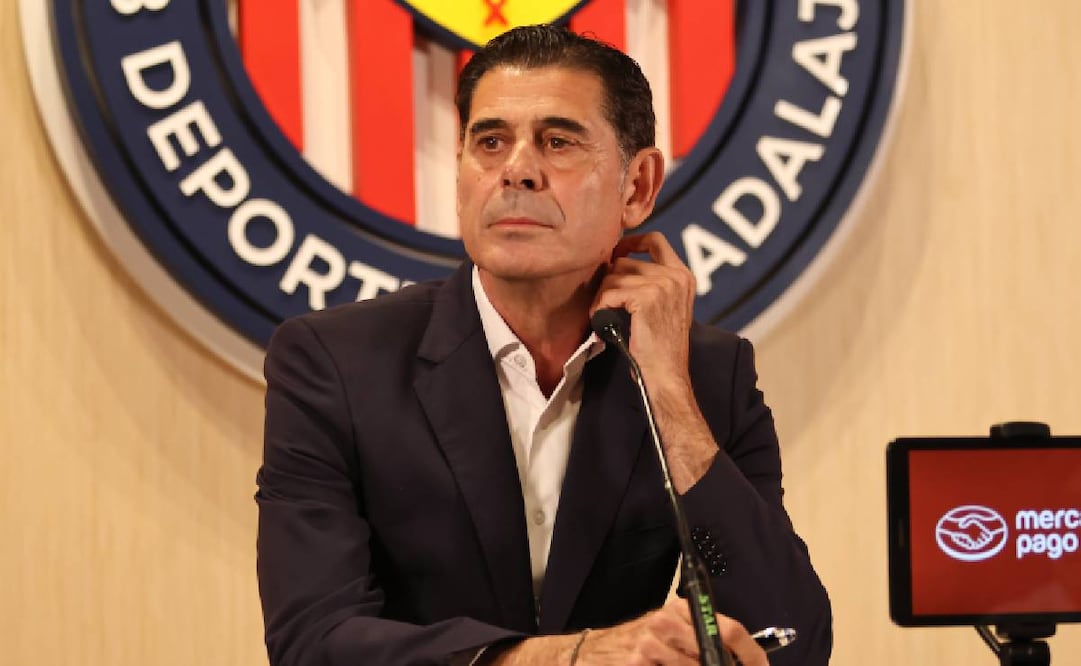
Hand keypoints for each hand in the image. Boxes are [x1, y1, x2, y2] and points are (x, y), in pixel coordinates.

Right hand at [575, 598, 767, 665]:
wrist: (595, 652)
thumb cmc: (638, 643)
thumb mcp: (672, 633)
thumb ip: (701, 639)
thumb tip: (741, 659)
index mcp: (681, 610)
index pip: (730, 629)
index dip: (752, 655)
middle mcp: (666, 620)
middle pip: (714, 653)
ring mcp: (651, 643)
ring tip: (674, 663)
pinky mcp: (639, 662)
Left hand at [591, 232, 696, 390]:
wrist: (666, 373)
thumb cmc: (660, 347)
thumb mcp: (665, 307)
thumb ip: (652, 282)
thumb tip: (616, 263)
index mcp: (683, 276)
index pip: (655, 240)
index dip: (631, 243)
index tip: (616, 254)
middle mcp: (676, 276)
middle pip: (625, 261)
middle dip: (609, 281)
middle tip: (605, 303)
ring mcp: (662, 285)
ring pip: (613, 276)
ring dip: (602, 296)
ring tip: (604, 316)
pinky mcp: (645, 297)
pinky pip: (609, 292)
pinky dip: (599, 307)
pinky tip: (601, 321)